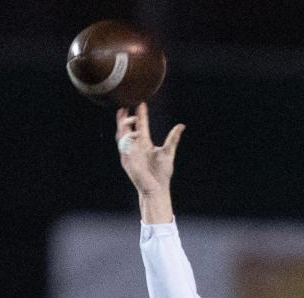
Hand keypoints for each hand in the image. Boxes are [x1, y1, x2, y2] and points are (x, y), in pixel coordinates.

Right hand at [115, 103, 183, 221]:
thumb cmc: (162, 174)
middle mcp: (136, 146)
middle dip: (125, 117)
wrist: (156, 188)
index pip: (141, 125)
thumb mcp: (168, 152)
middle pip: (127, 128)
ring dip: (123, 125)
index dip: (140, 115)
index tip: (141, 103)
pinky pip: (124, 146)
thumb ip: (173, 138)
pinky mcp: (127, 160)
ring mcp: (130, 153)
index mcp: (145, 143)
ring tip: (125, 114)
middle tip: (126, 105)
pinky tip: (134, 132)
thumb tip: (181, 125)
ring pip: (122, 135)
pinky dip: (128, 138)